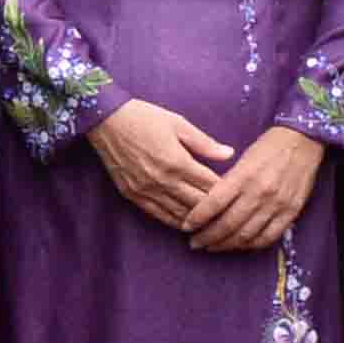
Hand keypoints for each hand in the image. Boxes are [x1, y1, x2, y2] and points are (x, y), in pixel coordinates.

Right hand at [85, 98, 233, 229]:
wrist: (107, 121)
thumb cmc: (145, 117)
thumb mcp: (178, 124)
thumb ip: (205, 143)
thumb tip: (230, 154)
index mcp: (178, 161)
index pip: (209, 185)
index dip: (226, 192)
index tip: (237, 195)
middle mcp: (163, 180)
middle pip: (197, 204)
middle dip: (215, 211)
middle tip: (230, 214)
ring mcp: (147, 190)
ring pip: (179, 215)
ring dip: (197, 221)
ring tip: (212, 225)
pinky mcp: (133, 196)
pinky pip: (159, 215)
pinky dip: (175, 222)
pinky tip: (186, 225)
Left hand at [180, 123, 322, 254]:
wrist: (303, 141)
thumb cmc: (268, 147)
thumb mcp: (243, 158)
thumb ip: (227, 182)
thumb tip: (207, 205)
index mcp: (244, 175)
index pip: (214, 203)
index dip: (197, 218)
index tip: (186, 226)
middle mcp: (260, 192)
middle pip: (228, 224)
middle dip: (207, 237)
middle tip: (195, 243)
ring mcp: (277, 204)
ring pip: (246, 235)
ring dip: (226, 245)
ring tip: (212, 247)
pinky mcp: (291, 212)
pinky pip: (268, 237)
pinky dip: (251, 245)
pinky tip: (239, 246)